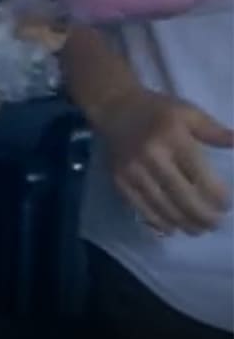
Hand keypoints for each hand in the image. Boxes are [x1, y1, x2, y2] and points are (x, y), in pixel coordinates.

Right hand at [95, 87, 233, 234]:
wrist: (114, 109)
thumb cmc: (158, 111)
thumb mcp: (189, 113)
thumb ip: (215, 132)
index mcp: (172, 138)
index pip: (199, 175)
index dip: (217, 197)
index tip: (226, 205)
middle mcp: (151, 156)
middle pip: (182, 196)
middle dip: (203, 216)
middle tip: (215, 224)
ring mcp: (132, 171)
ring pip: (162, 207)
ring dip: (184, 223)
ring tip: (198, 229)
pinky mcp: (119, 180)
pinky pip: (140, 208)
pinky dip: (158, 222)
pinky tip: (172, 228)